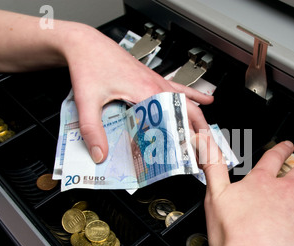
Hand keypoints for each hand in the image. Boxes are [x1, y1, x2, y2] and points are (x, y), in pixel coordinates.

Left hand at [62, 24, 212, 162]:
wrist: (86, 43)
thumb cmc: (90, 64)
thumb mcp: (88, 100)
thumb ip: (93, 129)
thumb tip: (101, 152)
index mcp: (145, 91)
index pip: (173, 119)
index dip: (184, 137)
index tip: (189, 153)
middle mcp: (155, 85)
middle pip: (187, 110)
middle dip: (198, 130)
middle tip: (203, 149)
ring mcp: (155, 80)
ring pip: (186, 100)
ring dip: (198, 116)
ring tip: (207, 132)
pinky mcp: (151, 77)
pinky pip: (178, 88)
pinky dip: (192, 95)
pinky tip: (203, 99)